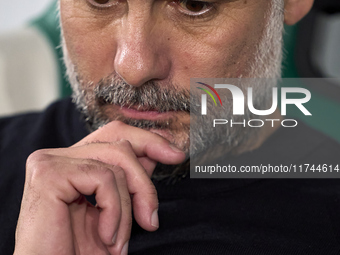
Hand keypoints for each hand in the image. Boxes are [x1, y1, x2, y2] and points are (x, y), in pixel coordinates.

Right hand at [14, 121, 184, 254]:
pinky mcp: (49, 173)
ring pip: (116, 164)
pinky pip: (104, 179)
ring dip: (128, 209)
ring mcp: (51, 161)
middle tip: (151, 220)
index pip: (114, 135)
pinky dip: (114, 211)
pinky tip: (106, 237)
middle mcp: (58, 156)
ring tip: (119, 243)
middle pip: (120, 144)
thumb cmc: (78, 252)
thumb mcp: (113, 211)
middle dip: (144, 183)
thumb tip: (158, 154)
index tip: (175, 154)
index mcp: (72, 163)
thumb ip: (129, 179)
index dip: (148, 140)